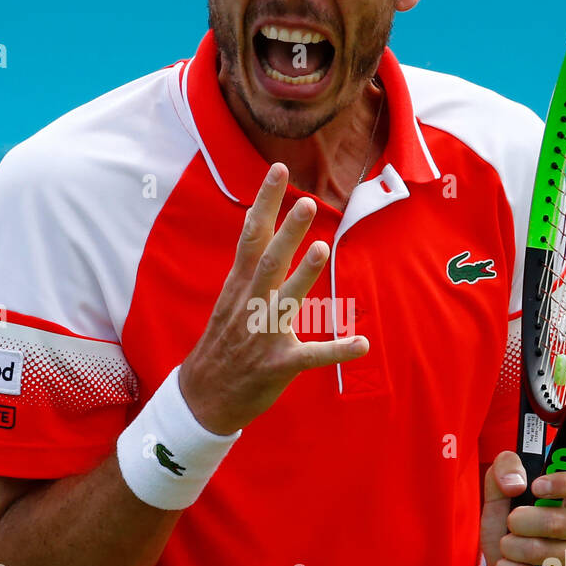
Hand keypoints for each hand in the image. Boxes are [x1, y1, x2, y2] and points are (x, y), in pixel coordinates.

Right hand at [178, 163, 368, 433]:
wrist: (203, 396)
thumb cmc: (223, 344)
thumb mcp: (230, 300)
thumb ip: (249, 266)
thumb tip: (263, 222)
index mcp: (239, 286)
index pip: (252, 234)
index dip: (266, 201)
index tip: (279, 169)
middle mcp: (250, 304)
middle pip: (268, 260)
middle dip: (286, 231)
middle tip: (306, 202)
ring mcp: (263, 335)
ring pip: (285, 299)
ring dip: (303, 274)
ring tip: (320, 248)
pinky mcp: (277, 365)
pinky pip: (311, 356)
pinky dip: (336, 350)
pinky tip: (361, 343)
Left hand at [480, 451, 565, 565]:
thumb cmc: (506, 525)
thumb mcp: (496, 492)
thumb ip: (503, 469)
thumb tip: (517, 482)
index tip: (536, 487)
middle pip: (560, 522)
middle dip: (522, 523)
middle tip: (510, 523)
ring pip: (547, 552)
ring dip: (513, 549)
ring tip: (506, 548)